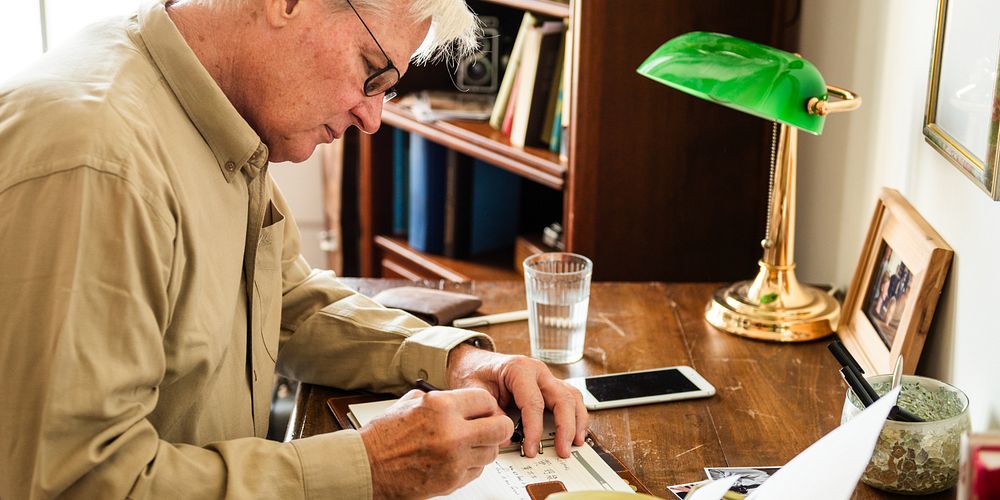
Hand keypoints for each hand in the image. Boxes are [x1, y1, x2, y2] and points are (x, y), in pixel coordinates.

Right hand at [359, 388, 513, 498]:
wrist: (368, 466)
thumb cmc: (385, 435)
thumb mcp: (413, 402)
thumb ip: (443, 399)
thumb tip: (466, 402)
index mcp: (441, 407)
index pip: (486, 401)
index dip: (488, 405)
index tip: (486, 410)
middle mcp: (452, 433)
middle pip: (500, 428)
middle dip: (498, 427)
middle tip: (492, 427)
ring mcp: (454, 459)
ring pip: (491, 452)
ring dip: (484, 447)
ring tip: (468, 444)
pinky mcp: (452, 481)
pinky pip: (477, 471)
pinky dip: (471, 464)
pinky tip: (456, 458)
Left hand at [447, 344, 587, 457]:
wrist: (475, 362)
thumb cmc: (476, 373)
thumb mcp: (475, 391)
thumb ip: (491, 413)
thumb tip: (506, 438)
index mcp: (519, 368)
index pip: (534, 402)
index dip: (534, 429)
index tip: (531, 449)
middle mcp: (538, 371)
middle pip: (562, 398)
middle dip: (565, 427)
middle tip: (562, 451)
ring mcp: (546, 377)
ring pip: (572, 396)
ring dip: (577, 421)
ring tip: (575, 443)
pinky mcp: (549, 386)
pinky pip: (570, 398)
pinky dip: (576, 416)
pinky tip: (575, 432)